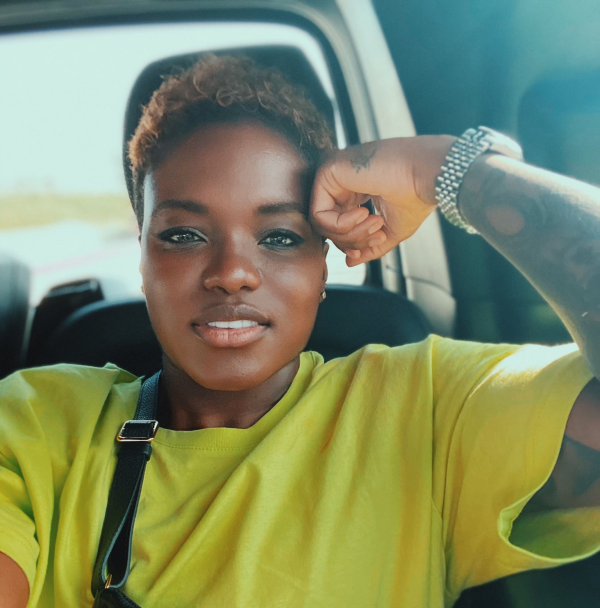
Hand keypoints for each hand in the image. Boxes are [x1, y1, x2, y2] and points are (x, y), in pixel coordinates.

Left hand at [310, 135, 456, 265]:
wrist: (427, 175)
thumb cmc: (415, 196)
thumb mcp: (390, 231)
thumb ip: (368, 246)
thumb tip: (350, 262)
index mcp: (354, 192)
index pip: (338, 227)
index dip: (354, 244)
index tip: (378, 240)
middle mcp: (340, 183)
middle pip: (328, 228)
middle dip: (353, 241)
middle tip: (379, 234)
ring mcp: (332, 176)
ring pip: (321, 223)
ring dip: (350, 234)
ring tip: (375, 223)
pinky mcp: (327, 172)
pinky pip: (318, 214)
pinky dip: (341, 224)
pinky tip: (364, 213)